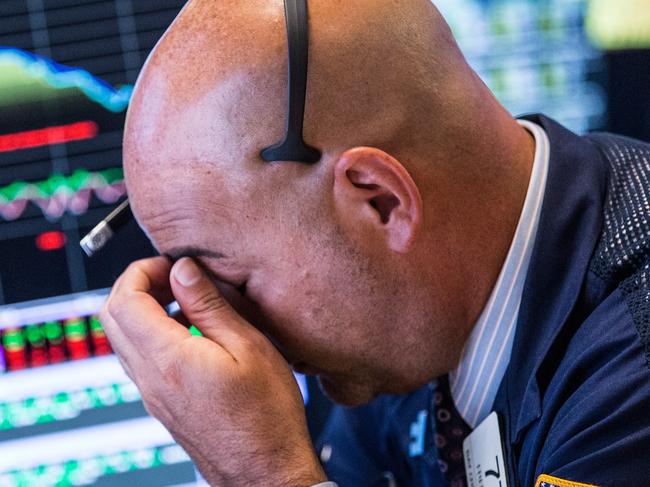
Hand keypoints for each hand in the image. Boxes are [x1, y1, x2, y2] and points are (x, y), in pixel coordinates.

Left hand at [100, 256, 325, 486]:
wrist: (265, 471)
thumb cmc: (266, 415)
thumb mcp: (250, 346)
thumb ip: (211, 305)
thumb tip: (183, 270)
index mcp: (168, 358)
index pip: (124, 299)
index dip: (142, 270)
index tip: (171, 263)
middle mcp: (150, 378)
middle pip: (112, 317)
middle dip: (137, 285)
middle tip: (173, 276)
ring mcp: (153, 394)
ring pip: (123, 338)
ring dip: (145, 309)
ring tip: (188, 301)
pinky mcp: (162, 404)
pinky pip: (141, 358)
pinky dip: (155, 333)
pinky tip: (195, 333)